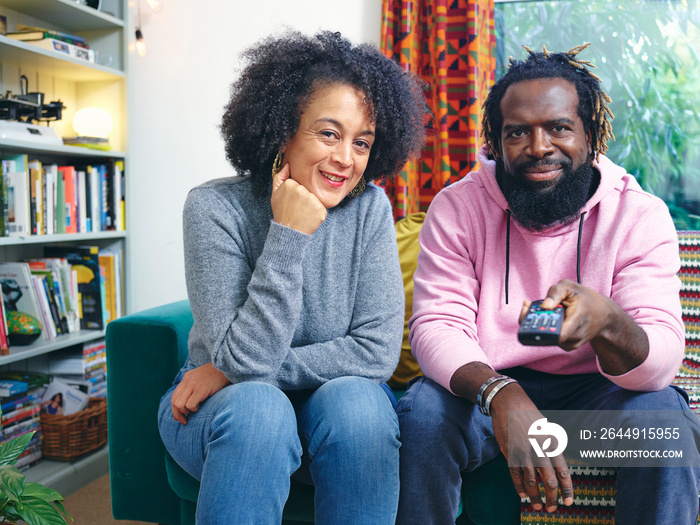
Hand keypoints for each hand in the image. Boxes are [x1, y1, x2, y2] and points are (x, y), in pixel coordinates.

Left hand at [170, 362, 230, 424]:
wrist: (228, 366)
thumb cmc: (218, 375)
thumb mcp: (203, 377)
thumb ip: (195, 386)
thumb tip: (189, 402)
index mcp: (187, 378)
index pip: (174, 396)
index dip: (175, 408)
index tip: (179, 417)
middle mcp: (187, 381)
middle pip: (174, 401)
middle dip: (178, 414)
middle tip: (185, 421)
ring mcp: (193, 385)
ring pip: (179, 404)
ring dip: (186, 411)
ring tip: (195, 410)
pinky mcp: (200, 390)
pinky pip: (190, 405)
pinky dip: (194, 409)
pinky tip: (201, 406)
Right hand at [270, 163, 326, 234]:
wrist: (288, 231)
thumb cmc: (281, 212)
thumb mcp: (275, 193)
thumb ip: (279, 177)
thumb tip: (288, 165)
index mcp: (291, 184)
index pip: (298, 184)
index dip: (295, 194)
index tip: (290, 202)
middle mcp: (302, 190)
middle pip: (307, 190)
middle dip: (303, 199)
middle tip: (296, 209)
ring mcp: (312, 199)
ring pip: (314, 199)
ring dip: (310, 206)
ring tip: (302, 214)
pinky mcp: (321, 209)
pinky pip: (321, 208)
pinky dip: (317, 214)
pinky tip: (309, 218)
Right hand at [490, 384, 573, 512]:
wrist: (508, 402)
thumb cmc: (529, 415)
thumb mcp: (546, 428)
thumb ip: (550, 448)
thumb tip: (552, 471)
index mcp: (552, 442)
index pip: (562, 471)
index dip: (566, 489)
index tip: (568, 502)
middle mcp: (539, 448)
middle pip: (548, 480)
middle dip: (552, 497)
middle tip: (553, 509)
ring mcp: (523, 451)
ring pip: (531, 481)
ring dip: (535, 497)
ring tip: (537, 507)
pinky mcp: (509, 451)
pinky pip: (515, 474)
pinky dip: (519, 486)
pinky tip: (523, 495)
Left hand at [520, 279, 647, 373]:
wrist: (603, 314)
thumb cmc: (586, 299)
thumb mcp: (571, 287)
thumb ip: (555, 292)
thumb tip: (544, 305)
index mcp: (577, 319)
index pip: (557, 334)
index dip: (539, 327)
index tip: (529, 314)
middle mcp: (575, 336)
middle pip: (546, 336)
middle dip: (534, 322)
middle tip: (528, 307)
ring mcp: (572, 343)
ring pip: (547, 338)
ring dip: (539, 325)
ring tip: (541, 311)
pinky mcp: (568, 345)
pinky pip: (551, 339)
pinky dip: (545, 329)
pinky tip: (546, 318)